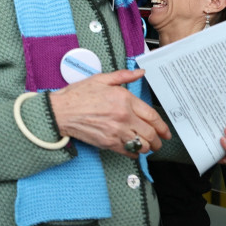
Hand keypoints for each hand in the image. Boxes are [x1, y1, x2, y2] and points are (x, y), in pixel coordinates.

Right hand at [49, 69, 170, 158]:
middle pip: (150, 133)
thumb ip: (124, 76)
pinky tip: (134, 149)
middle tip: (158, 142)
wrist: (60, 112)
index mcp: (124, 100)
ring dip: (148, 147)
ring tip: (148, 146)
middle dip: (158, 140)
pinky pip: (128, 152)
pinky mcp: (108, 143)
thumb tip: (140, 72)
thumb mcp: (101, 79)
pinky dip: (134, 153)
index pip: (152, 116)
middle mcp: (123, 117)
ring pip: (142, 145)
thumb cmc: (77, 95)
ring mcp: (116, 131)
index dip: (162, 126)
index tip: (165, 131)